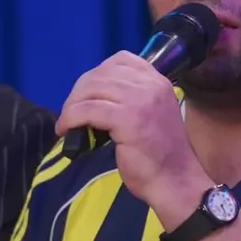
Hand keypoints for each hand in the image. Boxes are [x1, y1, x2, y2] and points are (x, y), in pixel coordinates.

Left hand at [56, 51, 208, 208]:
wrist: (175, 180)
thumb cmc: (161, 154)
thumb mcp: (152, 114)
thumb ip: (133, 98)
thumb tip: (96, 94)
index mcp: (158, 81)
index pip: (121, 59)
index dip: (97, 73)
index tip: (88, 93)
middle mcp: (150, 85)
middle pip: (101, 73)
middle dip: (79, 91)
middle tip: (70, 110)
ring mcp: (139, 100)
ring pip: (92, 89)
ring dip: (71, 105)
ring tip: (66, 121)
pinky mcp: (127, 119)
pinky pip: (88, 110)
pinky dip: (70, 118)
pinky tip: (65, 129)